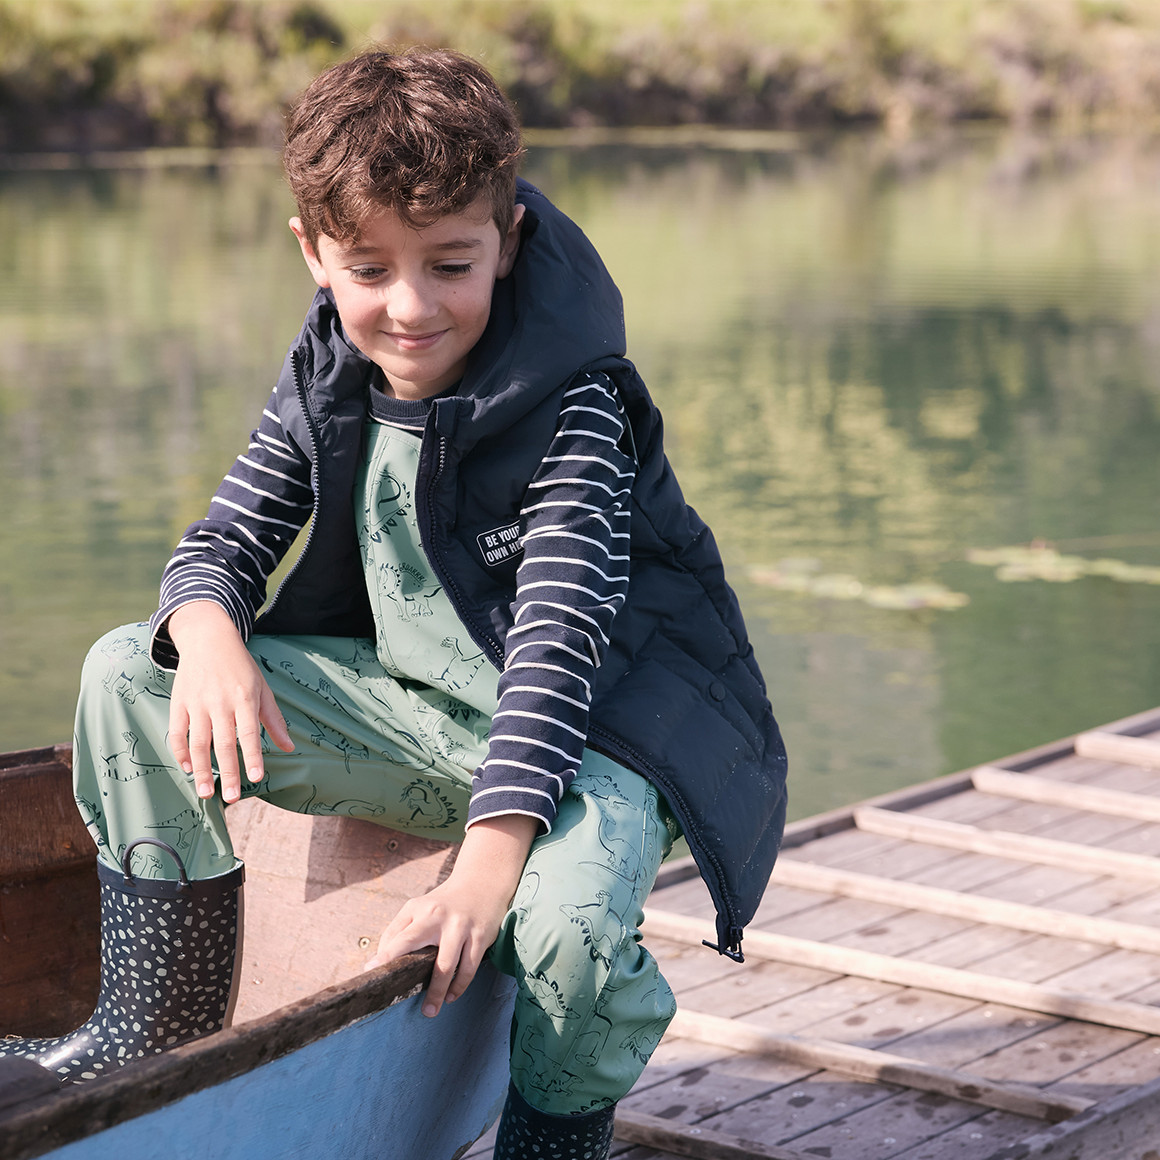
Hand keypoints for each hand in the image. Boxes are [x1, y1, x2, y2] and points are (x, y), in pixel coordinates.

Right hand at [167, 602, 293, 803]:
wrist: (208, 639)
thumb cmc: (241, 667)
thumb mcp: (262, 689)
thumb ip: (274, 720)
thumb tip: (289, 747)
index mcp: (245, 697)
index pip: (250, 732)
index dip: (253, 756)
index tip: (257, 778)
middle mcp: (220, 702)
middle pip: (224, 743)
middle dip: (228, 773)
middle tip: (231, 798)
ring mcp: (197, 702)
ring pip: (198, 742)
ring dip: (202, 770)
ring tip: (206, 792)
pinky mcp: (179, 702)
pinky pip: (177, 732)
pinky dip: (181, 752)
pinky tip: (188, 768)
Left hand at [366, 814, 538, 1015]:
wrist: (482, 882)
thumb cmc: (445, 903)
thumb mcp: (419, 907)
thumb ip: (400, 930)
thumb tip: (381, 959)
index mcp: (419, 910)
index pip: (398, 936)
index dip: (385, 956)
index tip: (371, 972)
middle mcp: (439, 916)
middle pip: (421, 949)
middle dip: (412, 976)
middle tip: (403, 1001)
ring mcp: (461, 926)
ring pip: (447, 966)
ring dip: (439, 992)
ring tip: (431, 1010)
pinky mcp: (480, 935)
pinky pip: (469, 967)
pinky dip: (459, 985)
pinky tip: (452, 995)